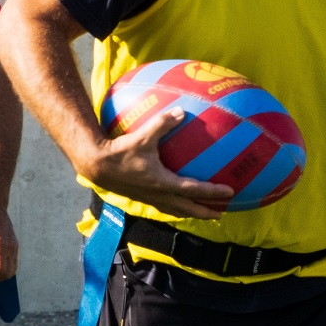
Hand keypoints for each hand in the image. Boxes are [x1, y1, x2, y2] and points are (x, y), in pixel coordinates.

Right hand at [84, 108, 236, 224]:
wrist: (96, 166)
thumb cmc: (120, 152)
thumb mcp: (143, 136)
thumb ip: (163, 123)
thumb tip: (181, 111)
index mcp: (163, 183)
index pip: (194, 190)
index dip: (213, 192)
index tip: (229, 192)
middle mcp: (159, 195)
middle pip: (188, 209)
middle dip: (206, 212)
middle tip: (221, 214)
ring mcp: (150, 198)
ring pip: (176, 211)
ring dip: (191, 212)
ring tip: (203, 213)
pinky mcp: (141, 197)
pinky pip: (164, 206)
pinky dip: (176, 207)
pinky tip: (177, 201)